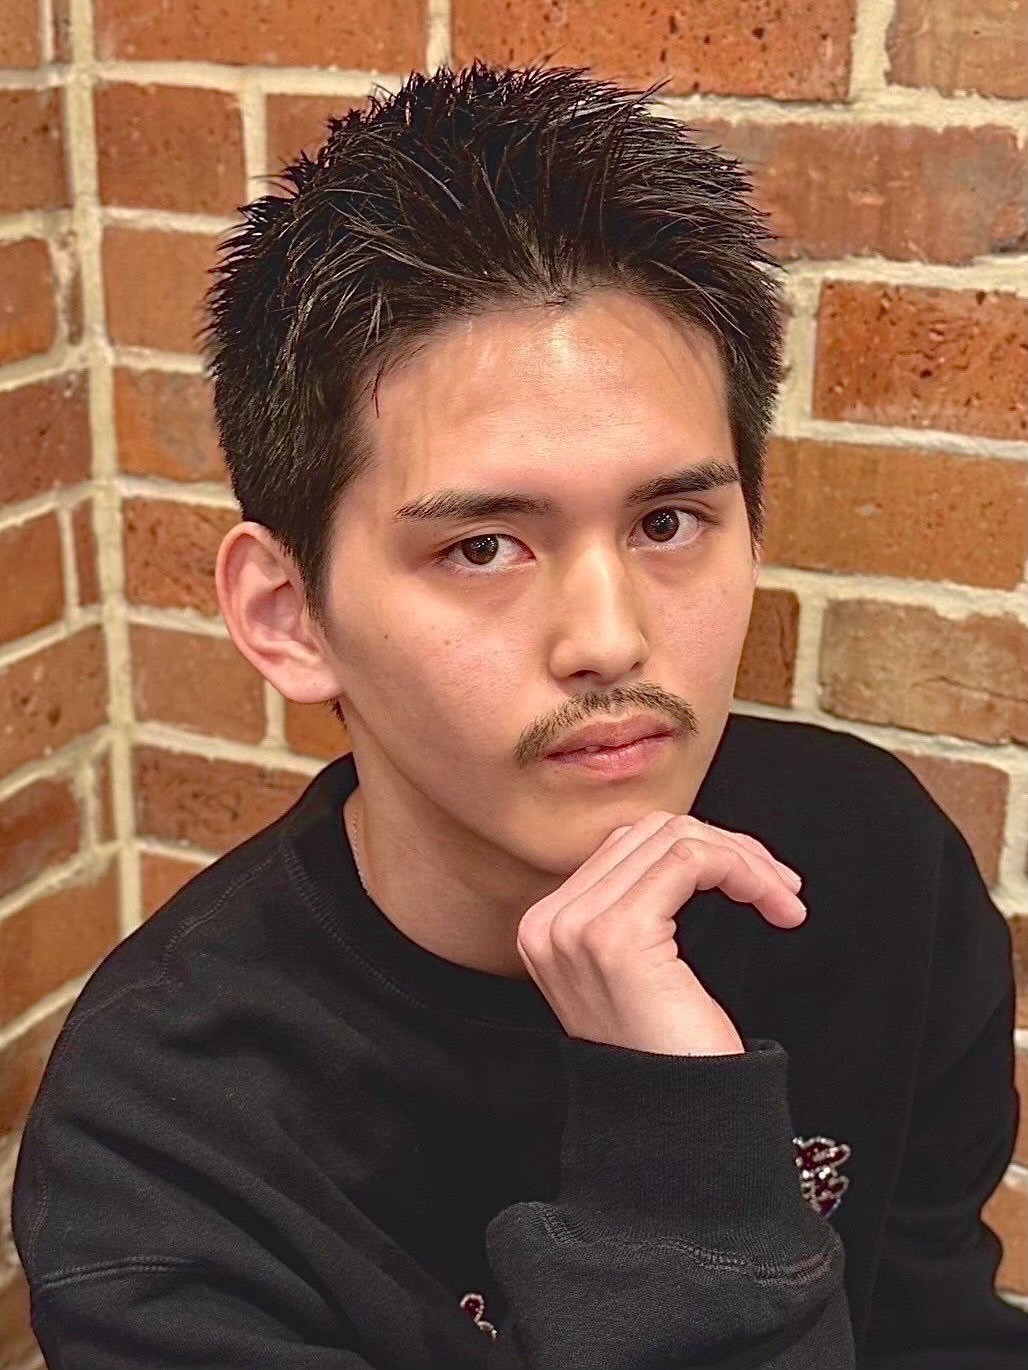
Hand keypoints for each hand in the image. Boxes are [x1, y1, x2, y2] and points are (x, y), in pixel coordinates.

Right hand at [516, 811, 805, 1056]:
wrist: (683, 1130)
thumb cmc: (674, 1054)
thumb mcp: (644, 969)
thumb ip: (642, 904)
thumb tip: (691, 845)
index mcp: (548, 925)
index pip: (626, 845)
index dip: (700, 848)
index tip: (754, 879)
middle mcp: (550, 922)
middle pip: (649, 832)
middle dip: (728, 848)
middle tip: (780, 888)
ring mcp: (576, 927)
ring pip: (673, 838)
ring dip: (744, 860)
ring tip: (782, 899)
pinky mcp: (617, 935)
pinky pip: (690, 860)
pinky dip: (744, 870)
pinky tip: (775, 906)